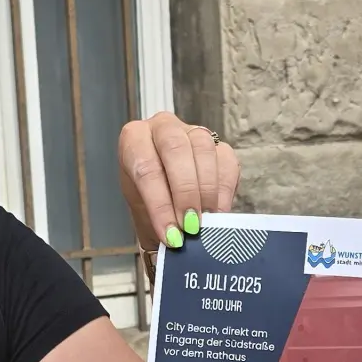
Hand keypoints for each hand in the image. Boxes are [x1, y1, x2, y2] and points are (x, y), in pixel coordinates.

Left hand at [118, 112, 239, 250]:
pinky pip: (227, 162)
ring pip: (204, 151)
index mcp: (135, 137)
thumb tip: (177, 235)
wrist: (165, 204)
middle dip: (185, 192)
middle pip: (175, 150)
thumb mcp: (142, 209)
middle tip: (191, 225)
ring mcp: (193, 132)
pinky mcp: (219, 146)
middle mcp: (163, 127)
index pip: (146, 166)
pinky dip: (223, 191)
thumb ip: (157, 215)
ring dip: (206, 192)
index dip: (160, 203)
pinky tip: (218, 212)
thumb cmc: (148, 202)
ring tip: (206, 222)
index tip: (170, 233)